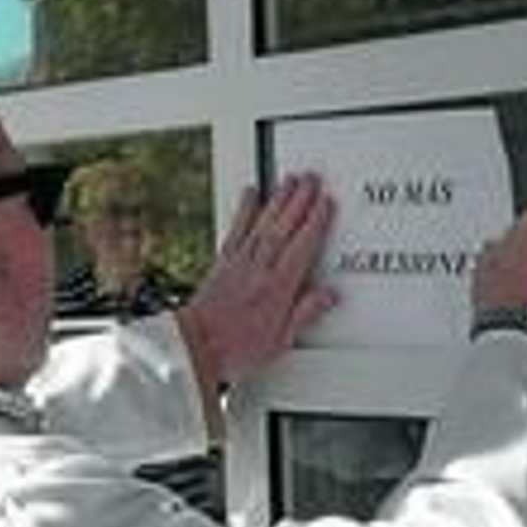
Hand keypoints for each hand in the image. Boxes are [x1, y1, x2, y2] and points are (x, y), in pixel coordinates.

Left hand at [179, 174, 337, 384]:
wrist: (196, 346)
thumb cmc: (236, 348)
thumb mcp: (281, 340)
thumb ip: (306, 313)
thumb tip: (329, 295)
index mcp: (278, 288)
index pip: (303, 247)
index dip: (316, 222)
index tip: (326, 202)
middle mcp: (259, 270)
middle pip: (284, 228)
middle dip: (300, 200)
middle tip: (312, 179)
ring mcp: (239, 263)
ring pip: (263, 223)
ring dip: (278, 199)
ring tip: (289, 180)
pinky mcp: (222, 263)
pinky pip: (236, 230)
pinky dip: (244, 210)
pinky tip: (250, 194)